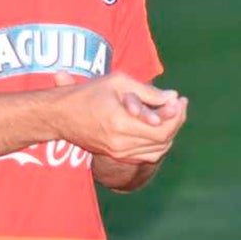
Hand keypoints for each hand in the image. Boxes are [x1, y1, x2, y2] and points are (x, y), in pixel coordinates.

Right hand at [52, 71, 187, 162]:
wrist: (60, 116)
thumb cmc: (87, 93)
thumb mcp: (118, 82)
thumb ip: (147, 91)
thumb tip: (173, 97)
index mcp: (120, 124)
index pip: (161, 128)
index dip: (176, 114)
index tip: (180, 99)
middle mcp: (120, 144)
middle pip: (162, 140)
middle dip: (176, 122)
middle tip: (179, 104)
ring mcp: (118, 154)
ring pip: (157, 150)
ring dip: (169, 133)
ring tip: (171, 113)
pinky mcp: (117, 156)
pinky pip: (147, 155)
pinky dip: (158, 143)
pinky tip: (159, 127)